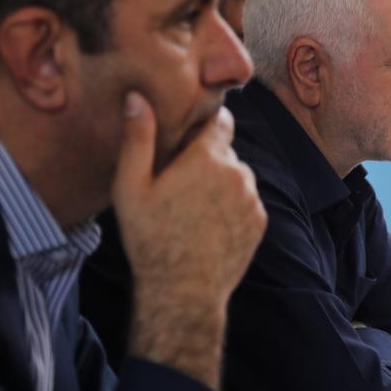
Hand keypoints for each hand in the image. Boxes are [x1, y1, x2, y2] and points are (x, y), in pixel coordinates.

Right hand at [111, 91, 266, 387]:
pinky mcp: (260, 221)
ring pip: (237, 177)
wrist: (183, 292)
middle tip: (179, 184)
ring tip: (192, 209)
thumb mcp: (131, 187)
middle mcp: (238, 172)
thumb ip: (138, 138)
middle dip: (207, 160)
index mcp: (208, 158)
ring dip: (221, 184)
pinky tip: (208, 226)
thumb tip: (138, 98)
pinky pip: (246, 202)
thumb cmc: (150, 239)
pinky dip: (232, 207)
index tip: (189, 136)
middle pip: (225, 152)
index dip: (205, 125)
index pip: (221, 120)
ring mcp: (252, 198)